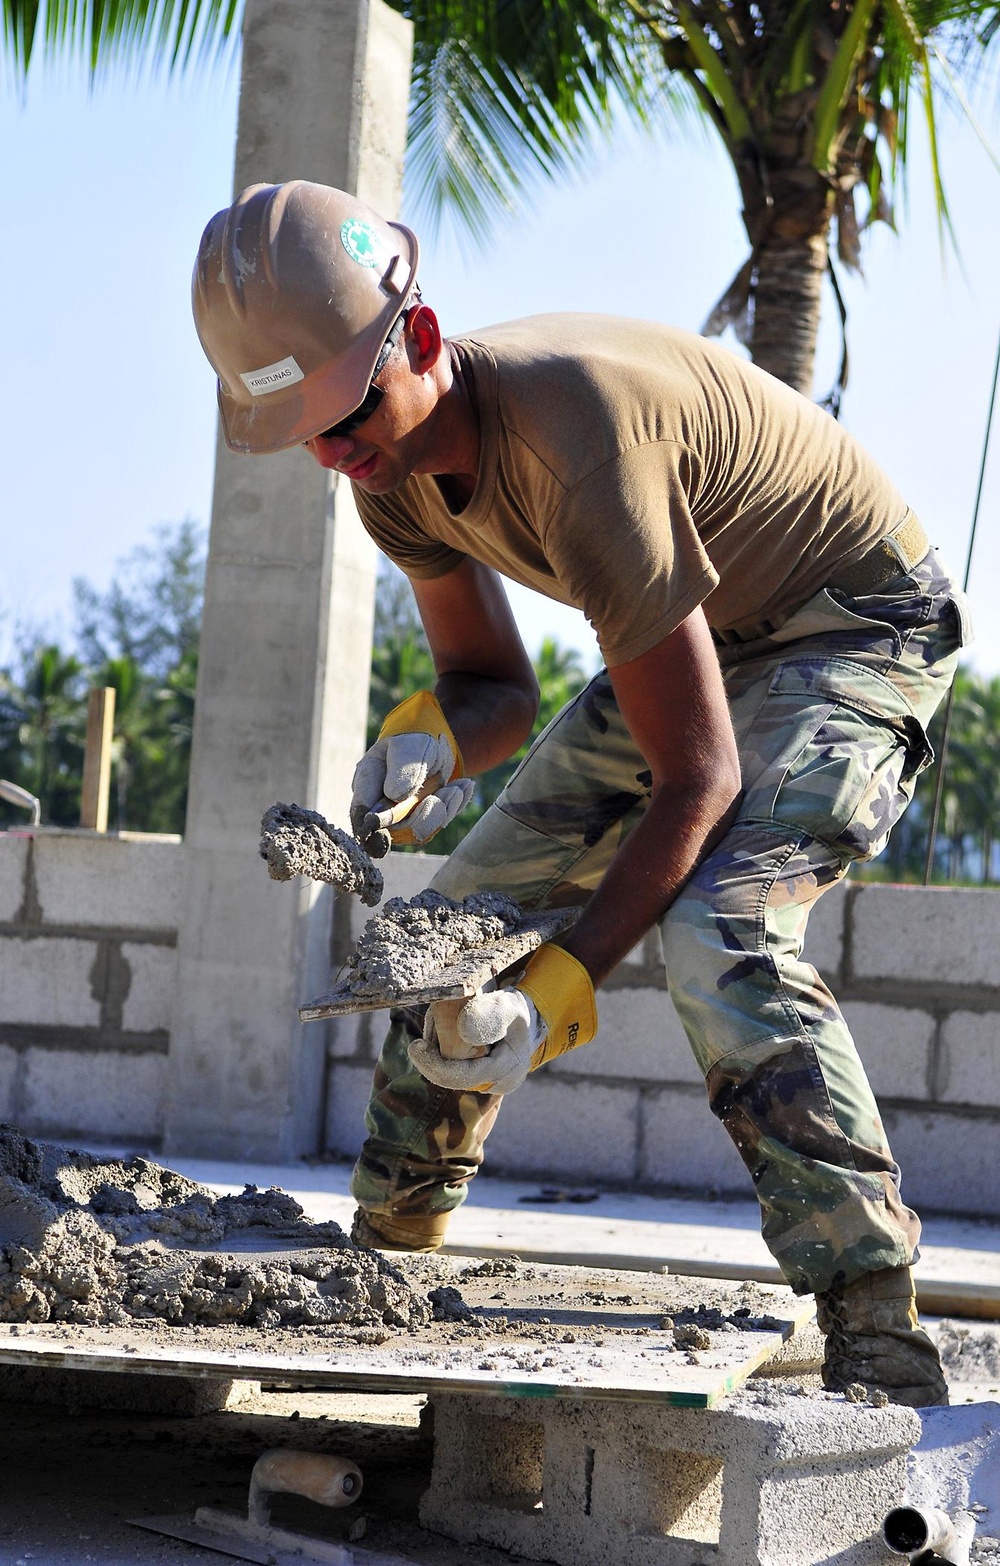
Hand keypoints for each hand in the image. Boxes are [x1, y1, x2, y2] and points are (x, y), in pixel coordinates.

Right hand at [350, 690, 473, 847]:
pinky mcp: (417, 820)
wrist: (434, 741)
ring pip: (417, 832)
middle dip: (423, 816)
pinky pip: (434, 826)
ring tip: (456, 788)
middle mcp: (378, 804)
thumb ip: (402, 770)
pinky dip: (451, 808)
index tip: (407, 814)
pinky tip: (460, 788)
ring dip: (442, 811)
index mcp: (367, 782)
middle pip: (393, 830)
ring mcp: (398, 816)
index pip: (362, 813)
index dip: (378, 824)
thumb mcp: (409, 747)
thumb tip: (394, 796)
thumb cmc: (414, 740)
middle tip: (445, 794)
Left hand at [407, 942, 598, 1094]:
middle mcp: (497, 1084)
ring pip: (450, 1071)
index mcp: (505, 1073)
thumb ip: (489, 1015)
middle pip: (451, 1076)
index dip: (434, 1066)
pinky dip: (442, 1051)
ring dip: (437, 1052)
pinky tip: (441, 1034)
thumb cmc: (518, 1009)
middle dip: (432, 1056)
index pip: (461, 1078)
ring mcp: (489, 1081)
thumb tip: (463, 1028)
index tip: (414, 1046)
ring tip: (436, 1026)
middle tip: (423, 1033)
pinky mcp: (480, 1075)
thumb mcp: (508, 1005)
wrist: (527, 1015)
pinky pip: (453, 1066)